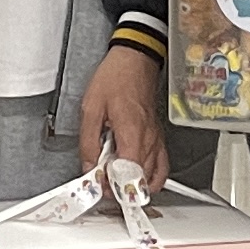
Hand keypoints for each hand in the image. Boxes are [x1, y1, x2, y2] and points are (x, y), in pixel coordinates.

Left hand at [78, 42, 170, 194]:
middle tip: (103, 184)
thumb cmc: (116, 77)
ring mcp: (156, 140)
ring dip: (132, 184)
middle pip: (139, 180)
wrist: (135, 60)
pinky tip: (137, 179)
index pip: (127, 173)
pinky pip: (161, 168)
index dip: (112, 185)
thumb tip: (89, 166)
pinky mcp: (158, 138)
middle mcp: (148, 139)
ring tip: (115, 181)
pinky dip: (150, 179)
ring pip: (150, 177)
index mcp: (132, 132)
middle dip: (119, 188)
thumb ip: (88, 142)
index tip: (99, 185)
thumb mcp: (91, 108)